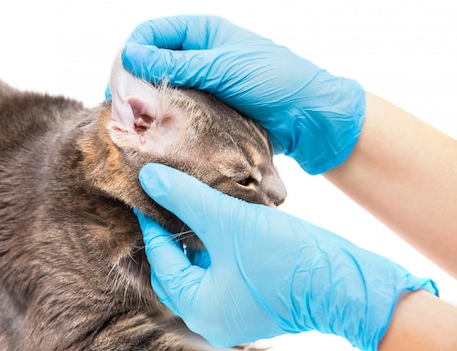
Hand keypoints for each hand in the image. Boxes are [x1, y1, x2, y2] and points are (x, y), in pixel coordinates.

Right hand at [121, 15, 365, 174]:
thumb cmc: (275, 80)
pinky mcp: (205, 110)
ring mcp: (201, 84)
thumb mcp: (224, 67)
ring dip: (142, 102)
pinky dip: (160, 118)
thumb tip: (131, 55)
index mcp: (202, 33)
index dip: (132, 51)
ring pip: (159, 88)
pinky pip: (174, 110)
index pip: (152, 32)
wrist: (310, 118)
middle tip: (118, 106)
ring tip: (129, 123)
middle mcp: (197, 56)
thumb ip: (177, 63)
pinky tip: (150, 132)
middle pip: (150, 61)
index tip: (119, 77)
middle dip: (131, 79)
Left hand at [136, 163, 436, 350]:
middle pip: (175, 270)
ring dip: (192, 241)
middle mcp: (211, 318)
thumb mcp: (228, 220)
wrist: (347, 283)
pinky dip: (213, 250)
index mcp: (198, 307)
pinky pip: (219, 274)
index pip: (161, 260)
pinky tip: (216, 222)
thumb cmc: (285, 257)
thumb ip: (186, 198)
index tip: (148, 192)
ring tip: (188, 205)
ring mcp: (233, 312)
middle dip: (169, 236)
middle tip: (164, 200)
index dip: (152, 224)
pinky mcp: (252, 303)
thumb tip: (148, 177)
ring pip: (198, 271)